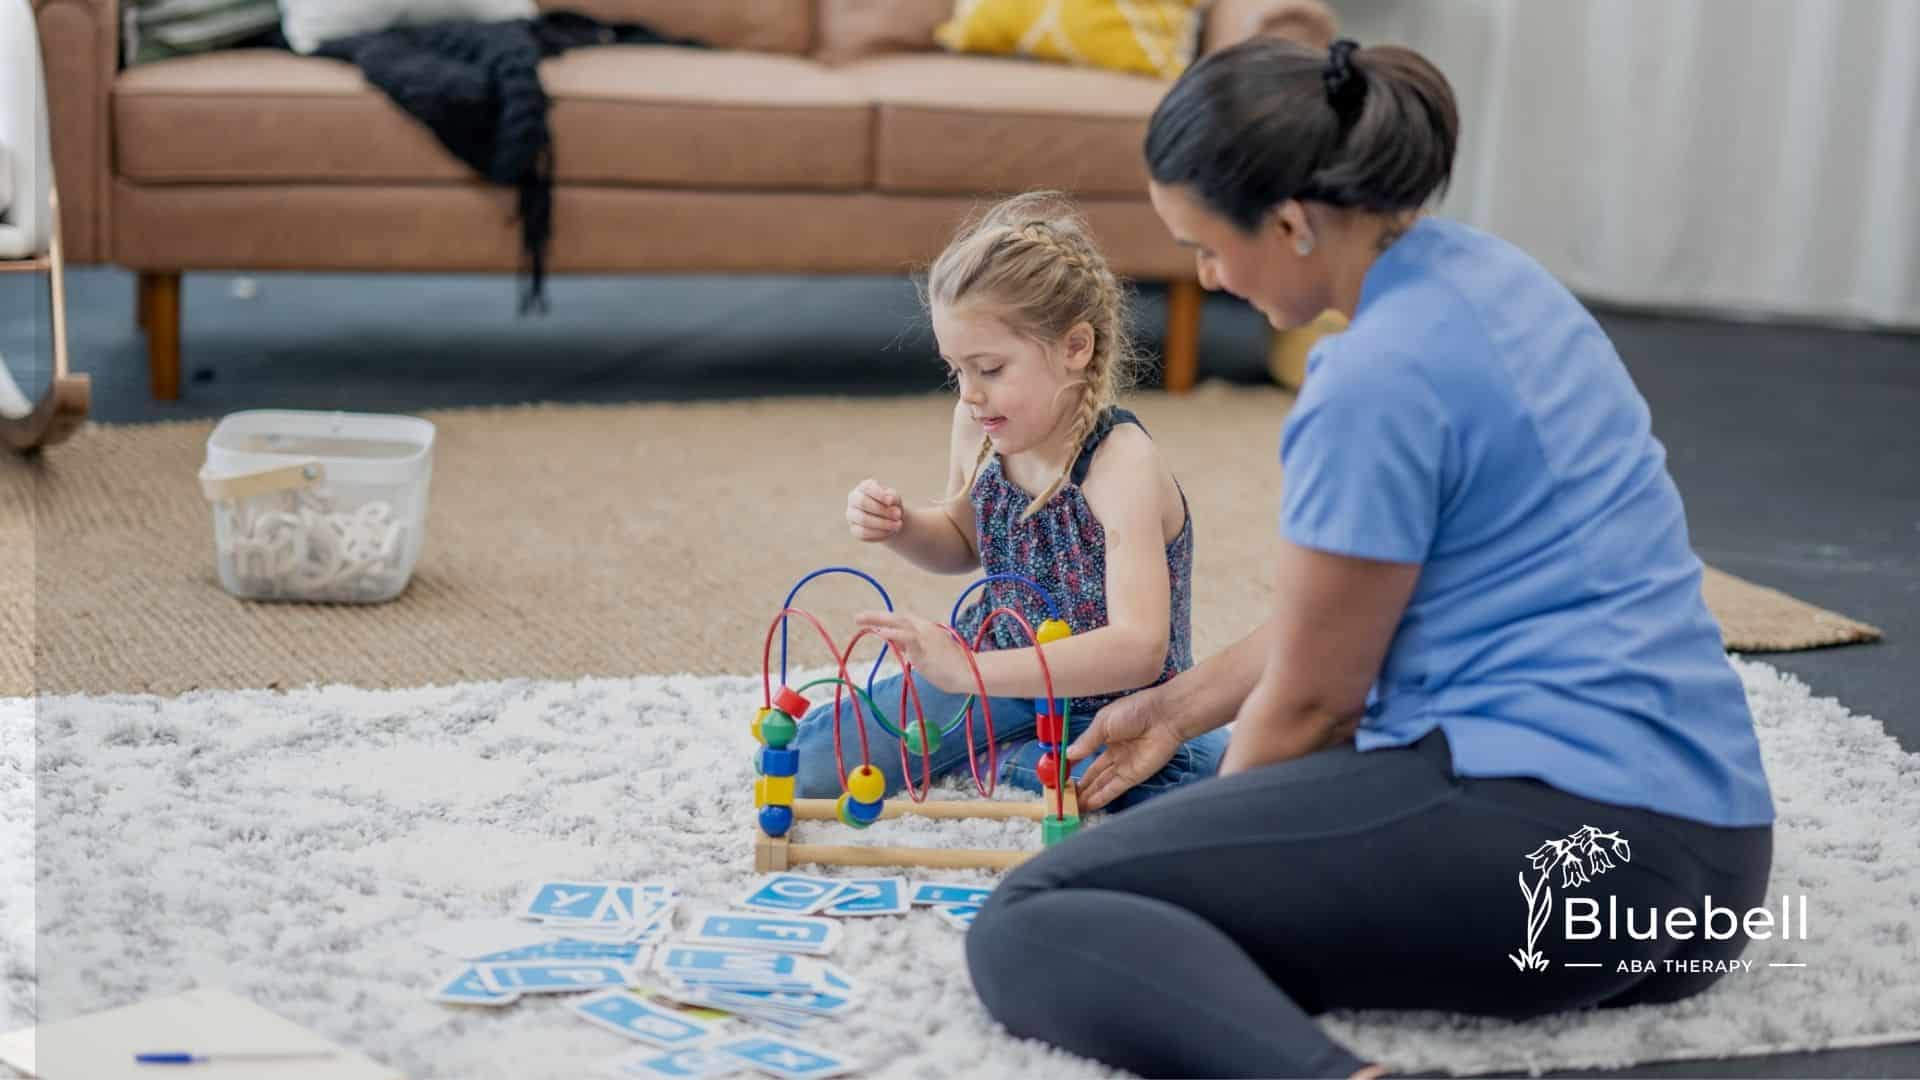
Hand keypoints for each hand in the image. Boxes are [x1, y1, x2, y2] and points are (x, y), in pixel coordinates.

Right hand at [846, 478, 903, 541]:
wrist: (890, 521)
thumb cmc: (892, 505)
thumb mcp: (896, 499)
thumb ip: (893, 497)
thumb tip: (890, 500)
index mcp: (864, 487)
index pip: (867, 488)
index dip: (880, 495)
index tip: (892, 502)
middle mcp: (854, 499)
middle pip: (862, 502)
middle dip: (882, 510)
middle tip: (898, 515)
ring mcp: (851, 514)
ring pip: (863, 519)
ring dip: (883, 523)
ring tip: (898, 525)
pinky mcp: (854, 529)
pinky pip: (863, 532)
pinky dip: (879, 533)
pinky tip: (889, 531)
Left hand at [853, 610, 972, 693]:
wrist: (973, 673)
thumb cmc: (959, 670)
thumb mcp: (933, 659)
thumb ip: (917, 652)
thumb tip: (903, 652)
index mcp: (930, 630)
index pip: (905, 623)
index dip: (888, 623)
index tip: (874, 625)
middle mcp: (926, 629)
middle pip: (898, 618)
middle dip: (877, 617)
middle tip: (858, 617)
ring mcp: (925, 636)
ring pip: (898, 624)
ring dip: (878, 621)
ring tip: (860, 620)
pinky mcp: (924, 646)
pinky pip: (905, 637)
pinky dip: (891, 633)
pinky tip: (879, 632)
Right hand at [1066, 686, 1186, 810]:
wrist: (1165, 717)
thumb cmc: (1135, 711)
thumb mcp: (1103, 722)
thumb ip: (1086, 741)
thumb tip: (1067, 755)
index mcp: (1106, 735)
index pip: (1085, 753)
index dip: (1072, 764)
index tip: (1058, 774)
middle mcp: (1114, 752)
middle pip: (1093, 773)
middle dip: (1079, 784)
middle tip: (1063, 795)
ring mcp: (1124, 766)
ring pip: (1101, 783)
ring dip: (1087, 795)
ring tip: (1071, 806)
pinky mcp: (1134, 776)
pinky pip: (1114, 789)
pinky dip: (1101, 797)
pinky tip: (1088, 805)